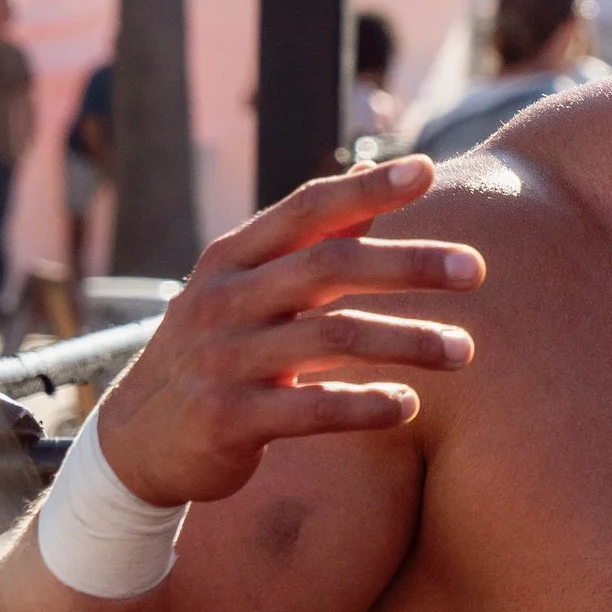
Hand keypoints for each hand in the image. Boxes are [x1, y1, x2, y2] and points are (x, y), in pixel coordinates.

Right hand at [95, 158, 483, 507]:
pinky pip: (311, 409)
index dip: (365, 188)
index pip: (306, 208)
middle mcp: (225, 300)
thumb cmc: (215, 349)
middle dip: (409, 264)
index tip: (426, 171)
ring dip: (408, 341)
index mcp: (232, 258)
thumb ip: (309, 237)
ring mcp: (223, 359)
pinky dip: (366, 406)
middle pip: (330, 267)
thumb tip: (372, 169)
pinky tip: (408, 405)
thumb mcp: (245, 286)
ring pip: (333, 338)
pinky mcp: (228, 419)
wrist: (134, 442)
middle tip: (477, 269)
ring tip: (464, 351)